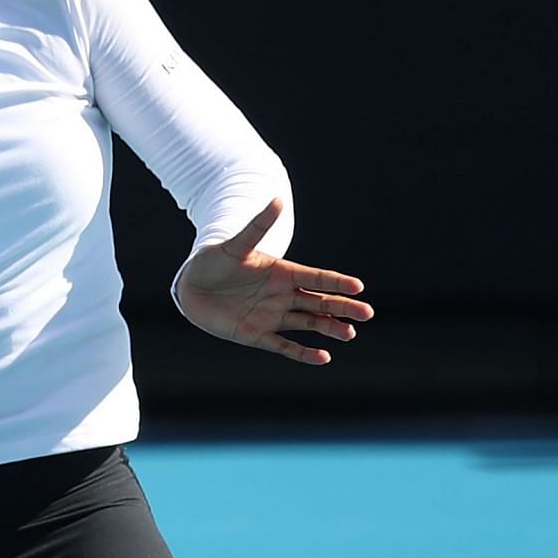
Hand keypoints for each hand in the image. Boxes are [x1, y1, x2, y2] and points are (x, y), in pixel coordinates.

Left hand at [175, 196, 373, 365]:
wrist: (190, 288)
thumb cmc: (213, 262)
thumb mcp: (236, 246)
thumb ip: (257, 227)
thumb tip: (278, 199)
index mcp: (282, 273)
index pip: (317, 277)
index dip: (337, 282)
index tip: (358, 286)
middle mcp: (283, 295)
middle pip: (320, 302)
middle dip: (342, 307)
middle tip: (366, 313)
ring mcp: (272, 316)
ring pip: (308, 323)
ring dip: (329, 328)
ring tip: (349, 333)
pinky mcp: (257, 334)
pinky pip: (285, 346)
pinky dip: (303, 353)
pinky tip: (323, 358)